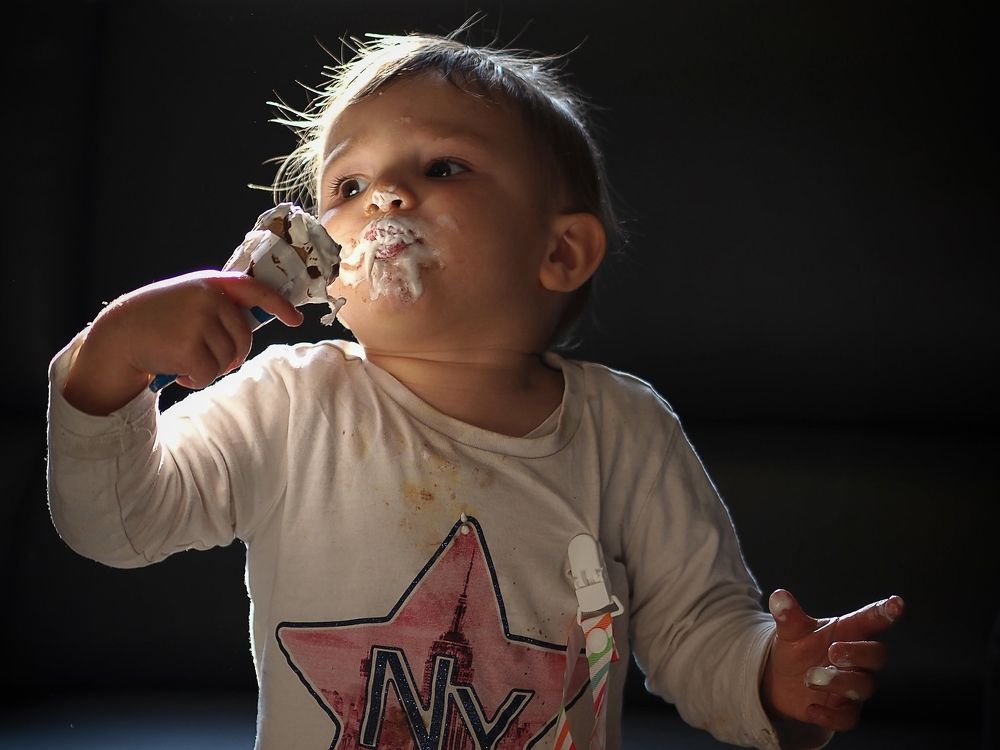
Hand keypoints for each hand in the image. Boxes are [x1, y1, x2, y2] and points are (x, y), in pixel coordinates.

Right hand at [63, 271, 302, 414]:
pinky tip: (179, 374)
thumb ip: (217, 304)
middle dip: (232, 355)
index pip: (254, 289)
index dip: (278, 305)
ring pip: (228, 358)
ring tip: (187, 363)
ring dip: (211, 369)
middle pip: (243, 337)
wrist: (117, 334)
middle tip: (210, 361)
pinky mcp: (187, 346)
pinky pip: (209, 373)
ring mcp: (198, 321)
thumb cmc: (157, 320)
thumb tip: (257, 317)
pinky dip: (196, 381)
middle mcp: (207, 298)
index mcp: (210, 283)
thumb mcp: (188, 299)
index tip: (296, 320)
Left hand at [761, 588, 903, 732]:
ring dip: (838, 682)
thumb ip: (788, 615)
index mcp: (847, 632)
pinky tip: (811, 708)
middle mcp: (856, 659)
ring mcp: (852, 685)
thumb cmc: (798, 648)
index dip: (884, 612)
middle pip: (876, 655)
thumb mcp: (791, 631)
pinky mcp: (843, 710)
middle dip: (858, 653)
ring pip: (863, 686)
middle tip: (833, 652)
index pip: (870, 620)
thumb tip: (779, 597)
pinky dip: (831, 716)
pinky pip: (848, 718)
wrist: (782, 680)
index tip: (897, 603)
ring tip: (810, 678)